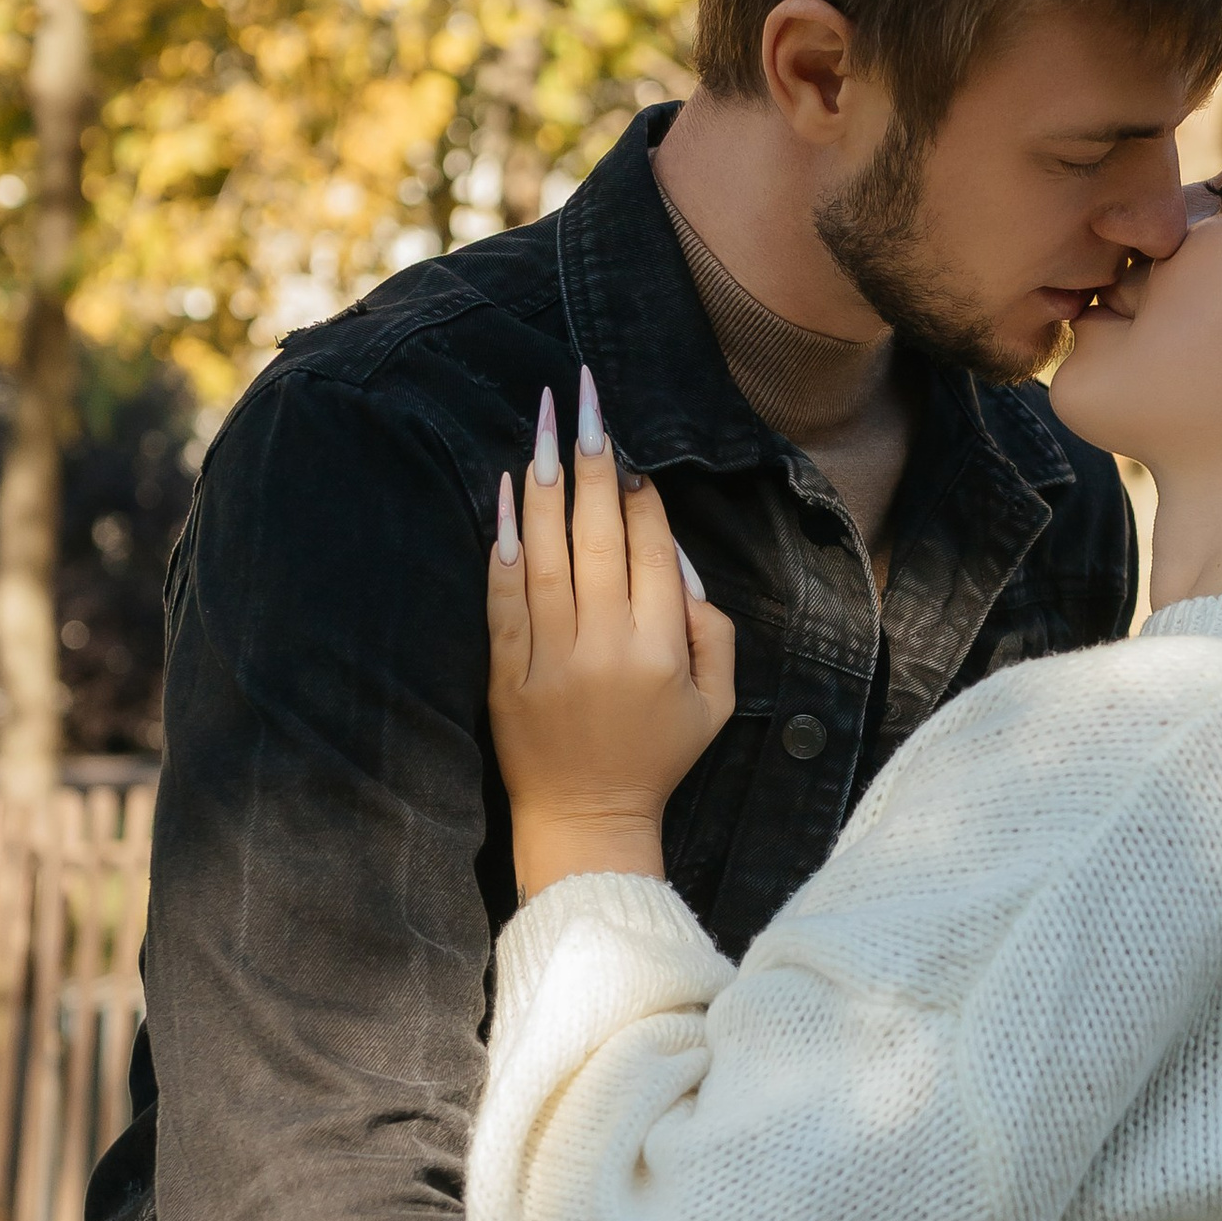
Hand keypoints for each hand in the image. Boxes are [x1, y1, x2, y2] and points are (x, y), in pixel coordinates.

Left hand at [488, 373, 737, 895]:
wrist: (586, 820)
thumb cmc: (658, 756)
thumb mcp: (717, 702)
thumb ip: (714, 630)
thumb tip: (682, 562)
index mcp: (663, 650)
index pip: (651, 551)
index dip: (640, 497)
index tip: (628, 454)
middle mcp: (607, 647)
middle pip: (598, 535)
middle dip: (592, 460)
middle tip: (585, 400)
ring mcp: (552, 658)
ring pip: (547, 554)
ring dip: (545, 482)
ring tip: (545, 424)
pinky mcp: (508, 672)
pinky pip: (505, 595)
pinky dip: (505, 541)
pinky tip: (507, 492)